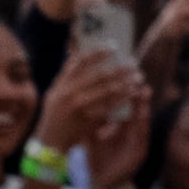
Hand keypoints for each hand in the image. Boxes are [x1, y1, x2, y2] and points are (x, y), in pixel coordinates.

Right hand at [42, 46, 143, 170]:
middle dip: (119, 69)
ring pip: (107, 91)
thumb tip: (77, 54)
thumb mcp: (54, 94)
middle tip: (134, 64)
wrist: (50, 141)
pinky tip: (133, 94)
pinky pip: (110, 107)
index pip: (80, 63)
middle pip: (99, 76)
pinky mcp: (88, 119)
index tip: (114, 47)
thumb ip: (66, 76)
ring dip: (125, 83)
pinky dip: (123, 99)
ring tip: (138, 78)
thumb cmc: (54, 114)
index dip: (98, 53)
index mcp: (61, 85)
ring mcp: (79, 108)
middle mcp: (69, 94)